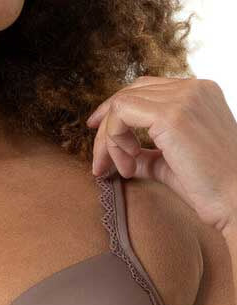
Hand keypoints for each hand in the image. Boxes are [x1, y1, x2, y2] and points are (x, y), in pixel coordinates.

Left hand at [86, 76, 236, 238]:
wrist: (236, 200)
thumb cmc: (210, 188)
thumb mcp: (171, 163)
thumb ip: (146, 155)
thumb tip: (121, 159)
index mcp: (199, 94)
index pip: (145, 90)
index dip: (116, 113)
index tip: (101, 140)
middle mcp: (193, 88)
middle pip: (129, 93)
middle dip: (106, 128)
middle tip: (98, 162)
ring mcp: (184, 97)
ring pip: (121, 104)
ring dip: (109, 141)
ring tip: (118, 170)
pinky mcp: (172, 115)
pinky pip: (121, 115)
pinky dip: (114, 142)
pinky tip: (126, 167)